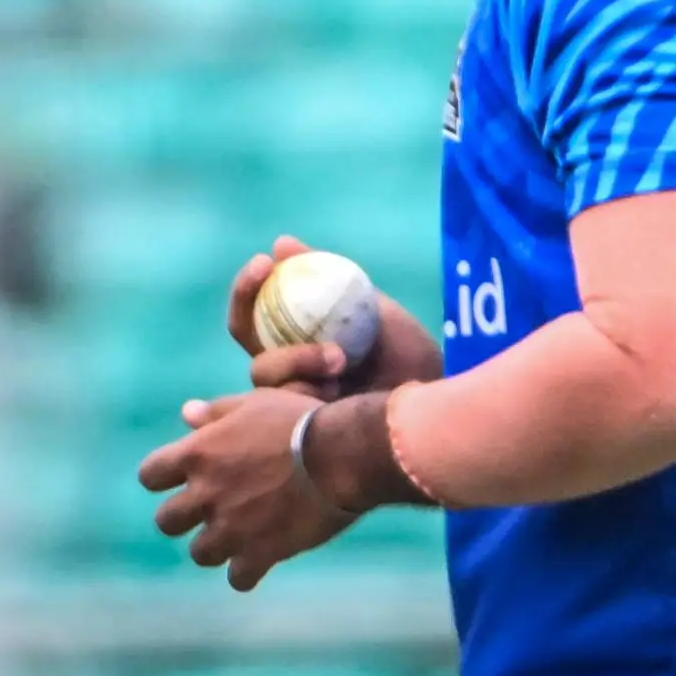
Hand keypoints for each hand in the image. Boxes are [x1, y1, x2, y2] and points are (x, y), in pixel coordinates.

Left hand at [138, 389, 354, 590]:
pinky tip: (264, 557)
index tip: (181, 478)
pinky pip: (239, 579)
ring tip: (241, 535)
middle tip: (213, 509)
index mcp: (198, 454)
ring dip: (217, 546)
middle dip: (185, 518)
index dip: (163, 478)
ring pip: (200, 554)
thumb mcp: (255, 404)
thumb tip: (185, 412)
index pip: (149, 475)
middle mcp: (205, 495)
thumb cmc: (299, 420)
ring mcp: (230, 529)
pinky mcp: (259, 554)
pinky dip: (249, 571)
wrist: (341, 455)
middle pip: (167, 522)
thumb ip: (216, 412)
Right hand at [227, 235, 444, 399]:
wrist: (431, 411)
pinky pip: (278, 405)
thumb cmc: (407, 362)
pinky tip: (336, 391)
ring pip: (261, 370)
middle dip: (246, 299)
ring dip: (295, 356)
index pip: (259, 309)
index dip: (251, 284)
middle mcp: (288, 370)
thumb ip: (333, 280)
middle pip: (244, 332)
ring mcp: (287, 402)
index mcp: (302, 340)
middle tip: (266, 274)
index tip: (266, 259)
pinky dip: (305, 389)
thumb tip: (282, 242)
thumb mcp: (374, 311)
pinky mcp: (295, 433)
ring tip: (338, 358)